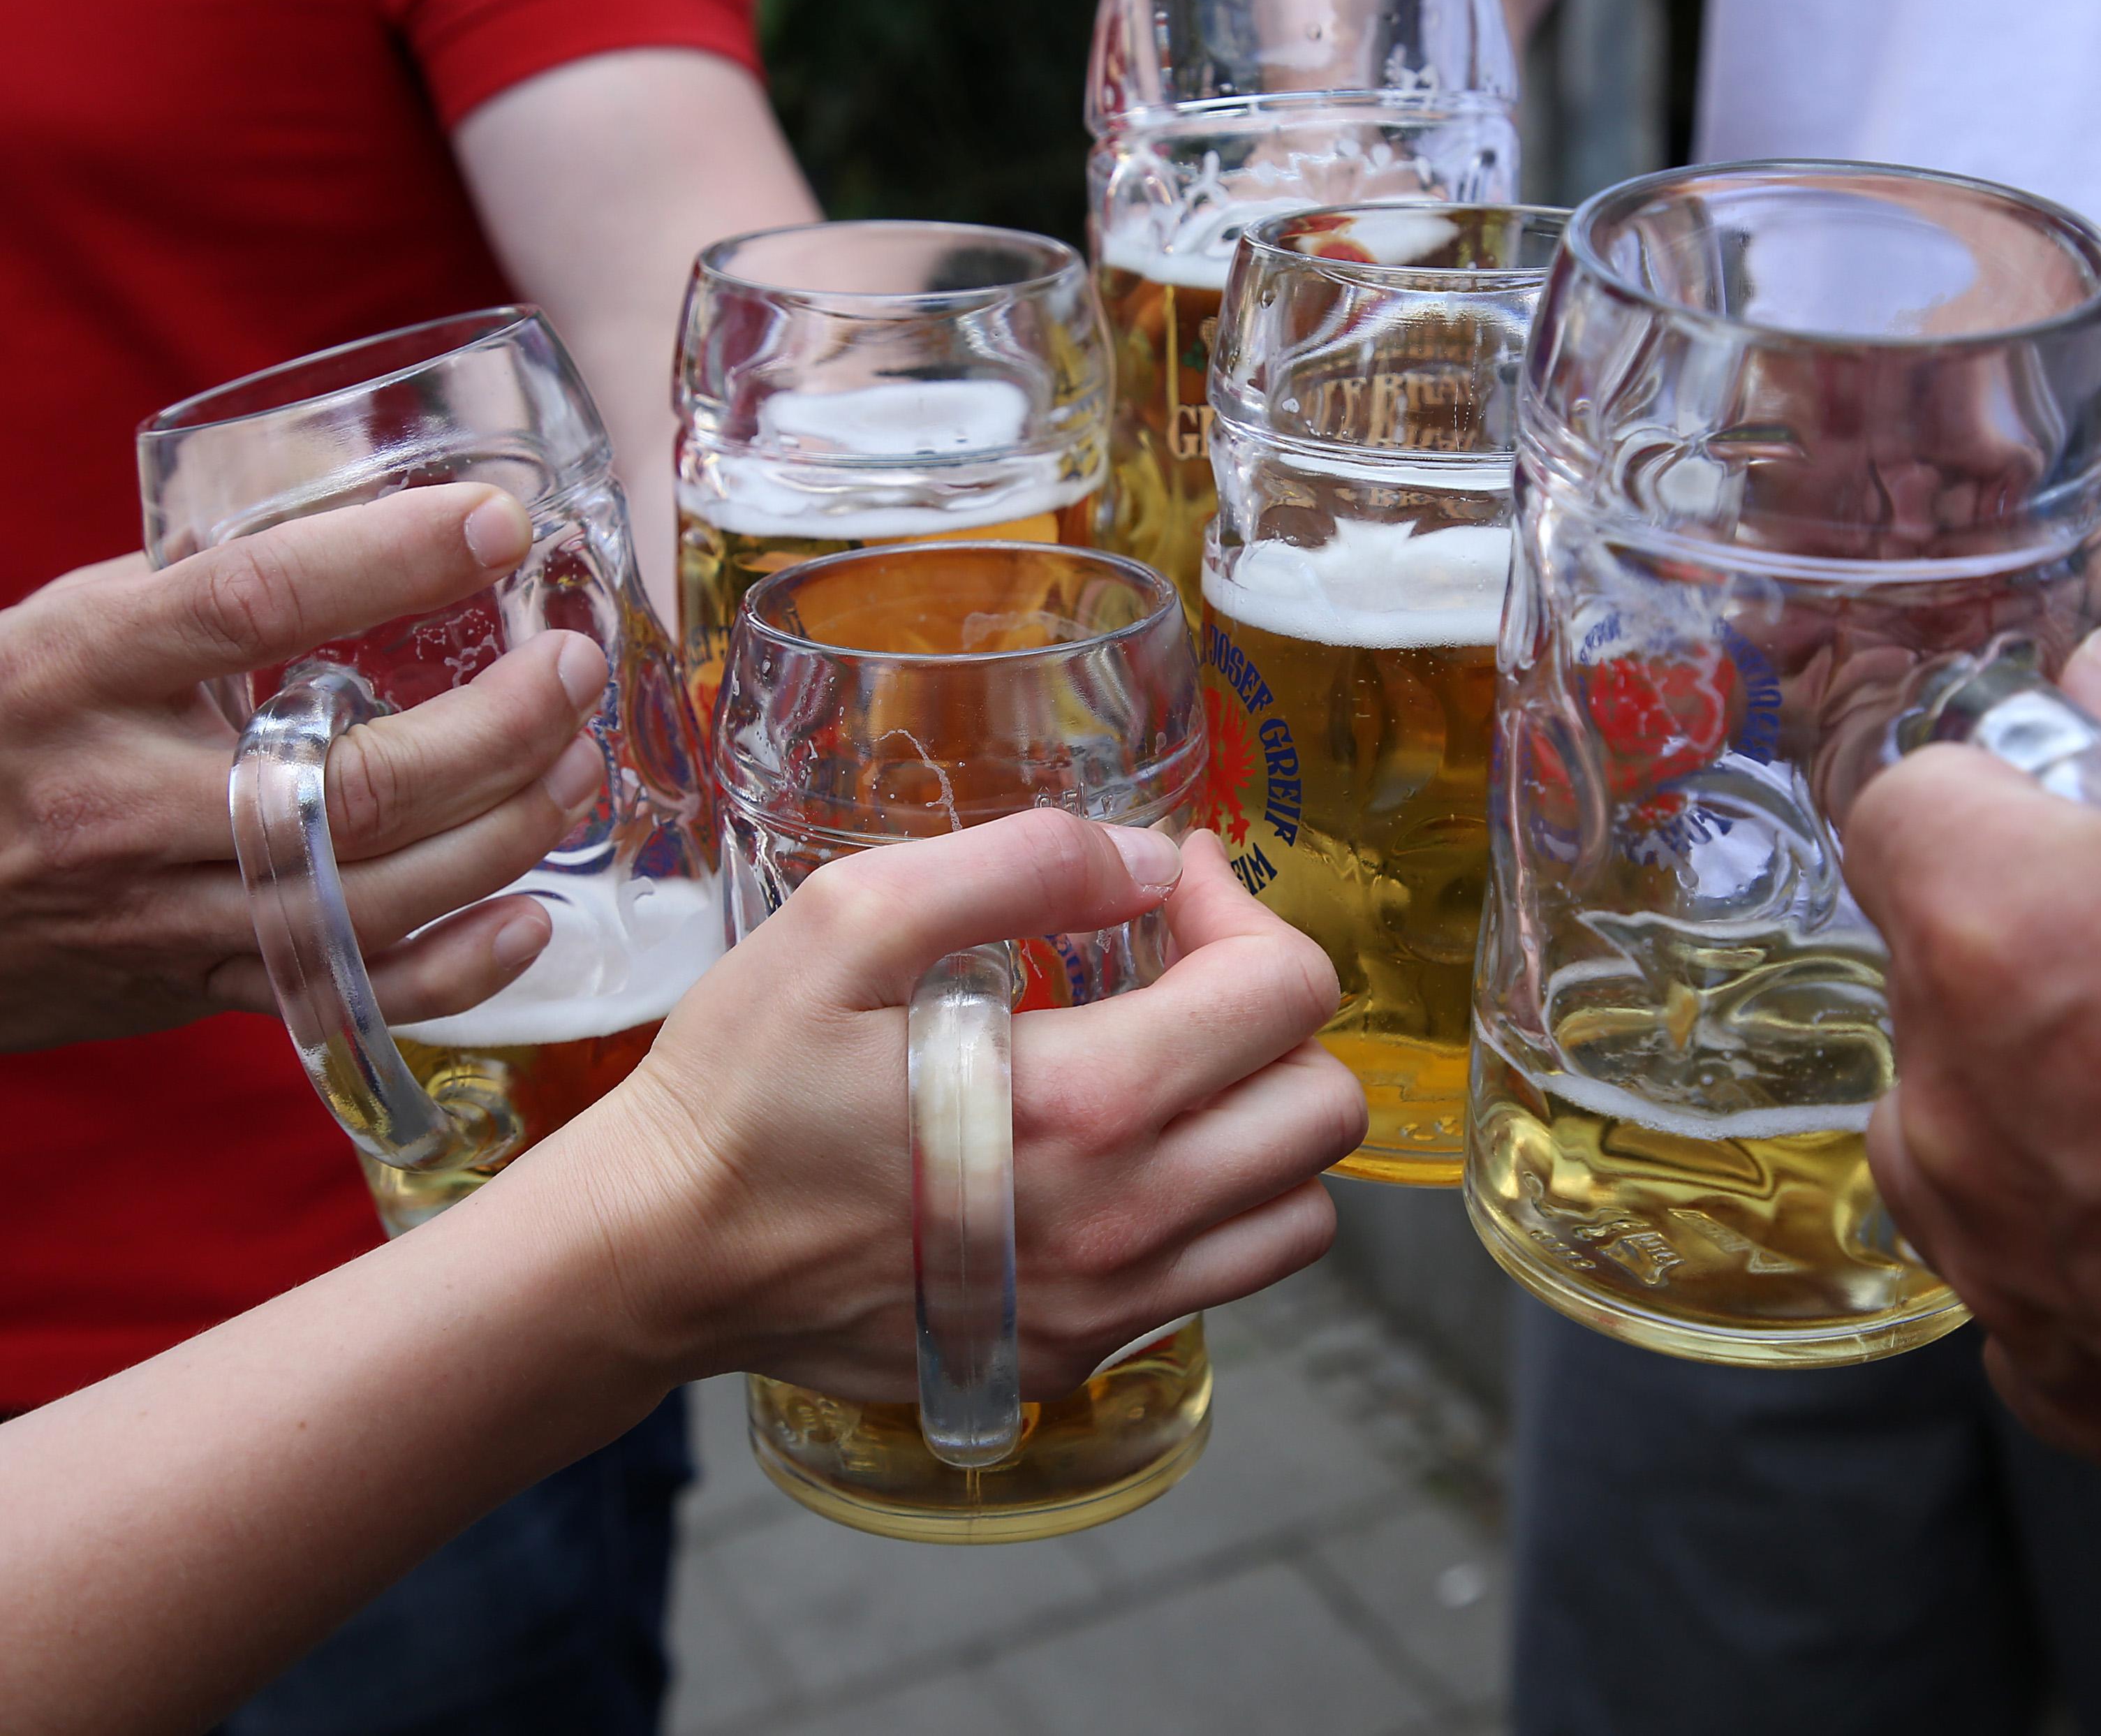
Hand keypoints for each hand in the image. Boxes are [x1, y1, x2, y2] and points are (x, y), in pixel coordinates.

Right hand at [0, 486, 607, 1051]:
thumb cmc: (2, 726)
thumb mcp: (70, 624)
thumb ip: (205, 585)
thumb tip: (376, 512)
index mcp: (79, 669)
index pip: (256, 600)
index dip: (388, 557)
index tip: (497, 523)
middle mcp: (125, 800)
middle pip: (355, 778)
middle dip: (500, 726)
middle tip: (575, 670)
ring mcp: (163, 909)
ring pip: (373, 892)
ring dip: (506, 833)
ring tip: (578, 770)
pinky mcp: (192, 986)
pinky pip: (348, 990)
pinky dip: (457, 967)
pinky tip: (532, 917)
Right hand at [559, 809, 1364, 1401]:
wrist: (661, 1257)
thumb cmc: (740, 1088)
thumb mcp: (849, 923)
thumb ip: (1019, 862)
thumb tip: (1147, 861)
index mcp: (1083, 1104)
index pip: (1284, 994)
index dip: (1244, 910)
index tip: (1172, 884)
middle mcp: (1124, 1221)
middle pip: (1325, 1105)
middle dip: (1274, 1010)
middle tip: (1183, 968)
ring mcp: (1110, 1305)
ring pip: (1303, 1208)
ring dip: (1265, 1118)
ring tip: (1177, 1065)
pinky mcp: (1080, 1353)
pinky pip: (1228, 1278)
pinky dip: (1220, 1207)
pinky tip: (1133, 1155)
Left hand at [1844, 626, 2100, 1588]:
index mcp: (2000, 935)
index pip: (1899, 810)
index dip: (1993, 799)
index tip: (2073, 818)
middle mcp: (1952, 1102)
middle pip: (1934, 970)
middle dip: (2033, 947)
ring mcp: (1993, 1256)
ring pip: (1957, 1122)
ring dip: (2040, 1095)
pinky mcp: (2052, 1382)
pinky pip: (2023, 1263)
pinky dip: (2093, 1238)